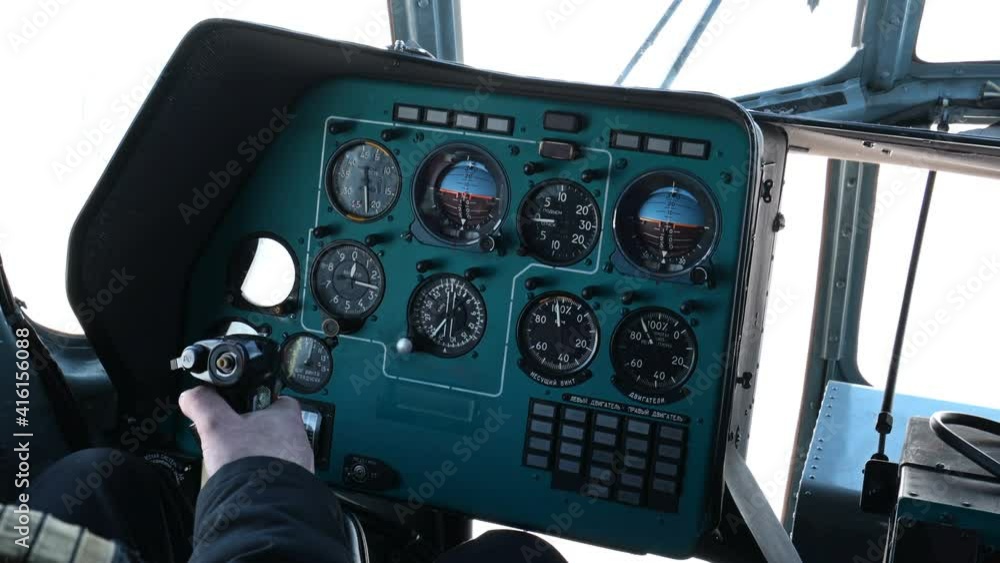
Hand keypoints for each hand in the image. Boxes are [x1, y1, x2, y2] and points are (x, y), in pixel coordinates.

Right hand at [179, 386, 314, 477]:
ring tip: (233, 462)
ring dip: (255, 457)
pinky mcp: (292, 486)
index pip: (274, 398)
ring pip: (273, 453)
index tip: (237, 409)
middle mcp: (298, 439)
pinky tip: (243, 481)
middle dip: (250, 433)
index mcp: (286, 416)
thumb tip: (192, 396)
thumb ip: (203, 404)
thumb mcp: (216, 425)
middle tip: (230, 439)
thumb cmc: (249, 462)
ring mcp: (298, 465)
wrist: (262, 506)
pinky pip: (275, 476)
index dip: (253, 401)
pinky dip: (260, 477)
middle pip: (272, 428)